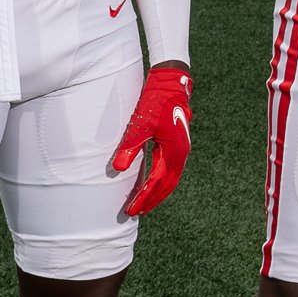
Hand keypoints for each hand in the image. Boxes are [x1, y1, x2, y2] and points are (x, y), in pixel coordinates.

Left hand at [109, 62, 193, 216]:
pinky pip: (169, 170)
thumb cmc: (156, 101)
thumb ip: (130, 147)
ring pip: (169, 179)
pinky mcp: (177, 145)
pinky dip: (160, 181)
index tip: (131, 209)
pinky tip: (150, 183)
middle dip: (151, 200)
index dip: (143, 197)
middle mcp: (180, 155)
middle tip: (135, 212)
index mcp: (174, 152)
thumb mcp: (141, 124)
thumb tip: (117, 169)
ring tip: (143, 203)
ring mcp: (181, 150)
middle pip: (166, 185)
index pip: (157, 182)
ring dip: (157, 192)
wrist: (171, 84)